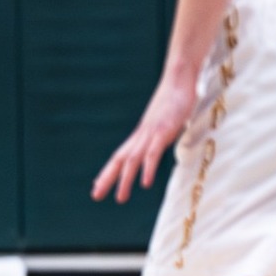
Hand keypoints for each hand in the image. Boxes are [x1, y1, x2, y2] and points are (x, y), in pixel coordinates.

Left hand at [93, 74, 197, 203]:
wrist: (179, 77)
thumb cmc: (177, 96)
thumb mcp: (168, 118)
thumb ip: (163, 130)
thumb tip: (163, 137)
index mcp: (142, 133)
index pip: (121, 155)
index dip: (108, 171)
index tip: (97, 185)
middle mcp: (142, 134)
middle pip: (120, 159)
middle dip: (107, 178)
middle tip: (95, 195)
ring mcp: (151, 133)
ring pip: (133, 159)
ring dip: (125, 180)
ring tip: (120, 198)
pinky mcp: (163, 130)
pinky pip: (153, 153)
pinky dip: (147, 168)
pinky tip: (145, 184)